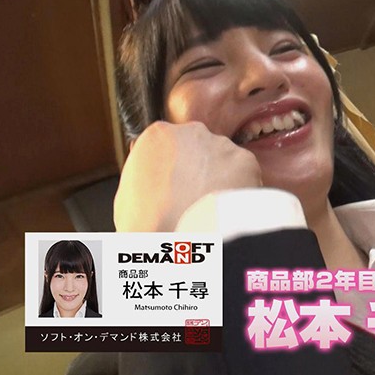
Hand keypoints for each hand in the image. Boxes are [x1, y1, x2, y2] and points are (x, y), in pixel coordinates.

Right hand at [114, 121, 261, 231]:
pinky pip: (245, 173)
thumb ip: (144, 175)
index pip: (171, 144)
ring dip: (221, 178)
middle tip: (197, 198)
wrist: (182, 243)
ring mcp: (221, 144)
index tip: (177, 186)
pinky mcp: (246, 161)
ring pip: (224, 160)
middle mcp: (192, 132)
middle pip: (199, 148)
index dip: (175, 168)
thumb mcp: (128, 196)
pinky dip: (240, 189)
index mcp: (158, 135)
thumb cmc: (148, 225)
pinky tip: (227, 208)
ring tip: (213, 207)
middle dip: (200, 168)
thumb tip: (153, 173)